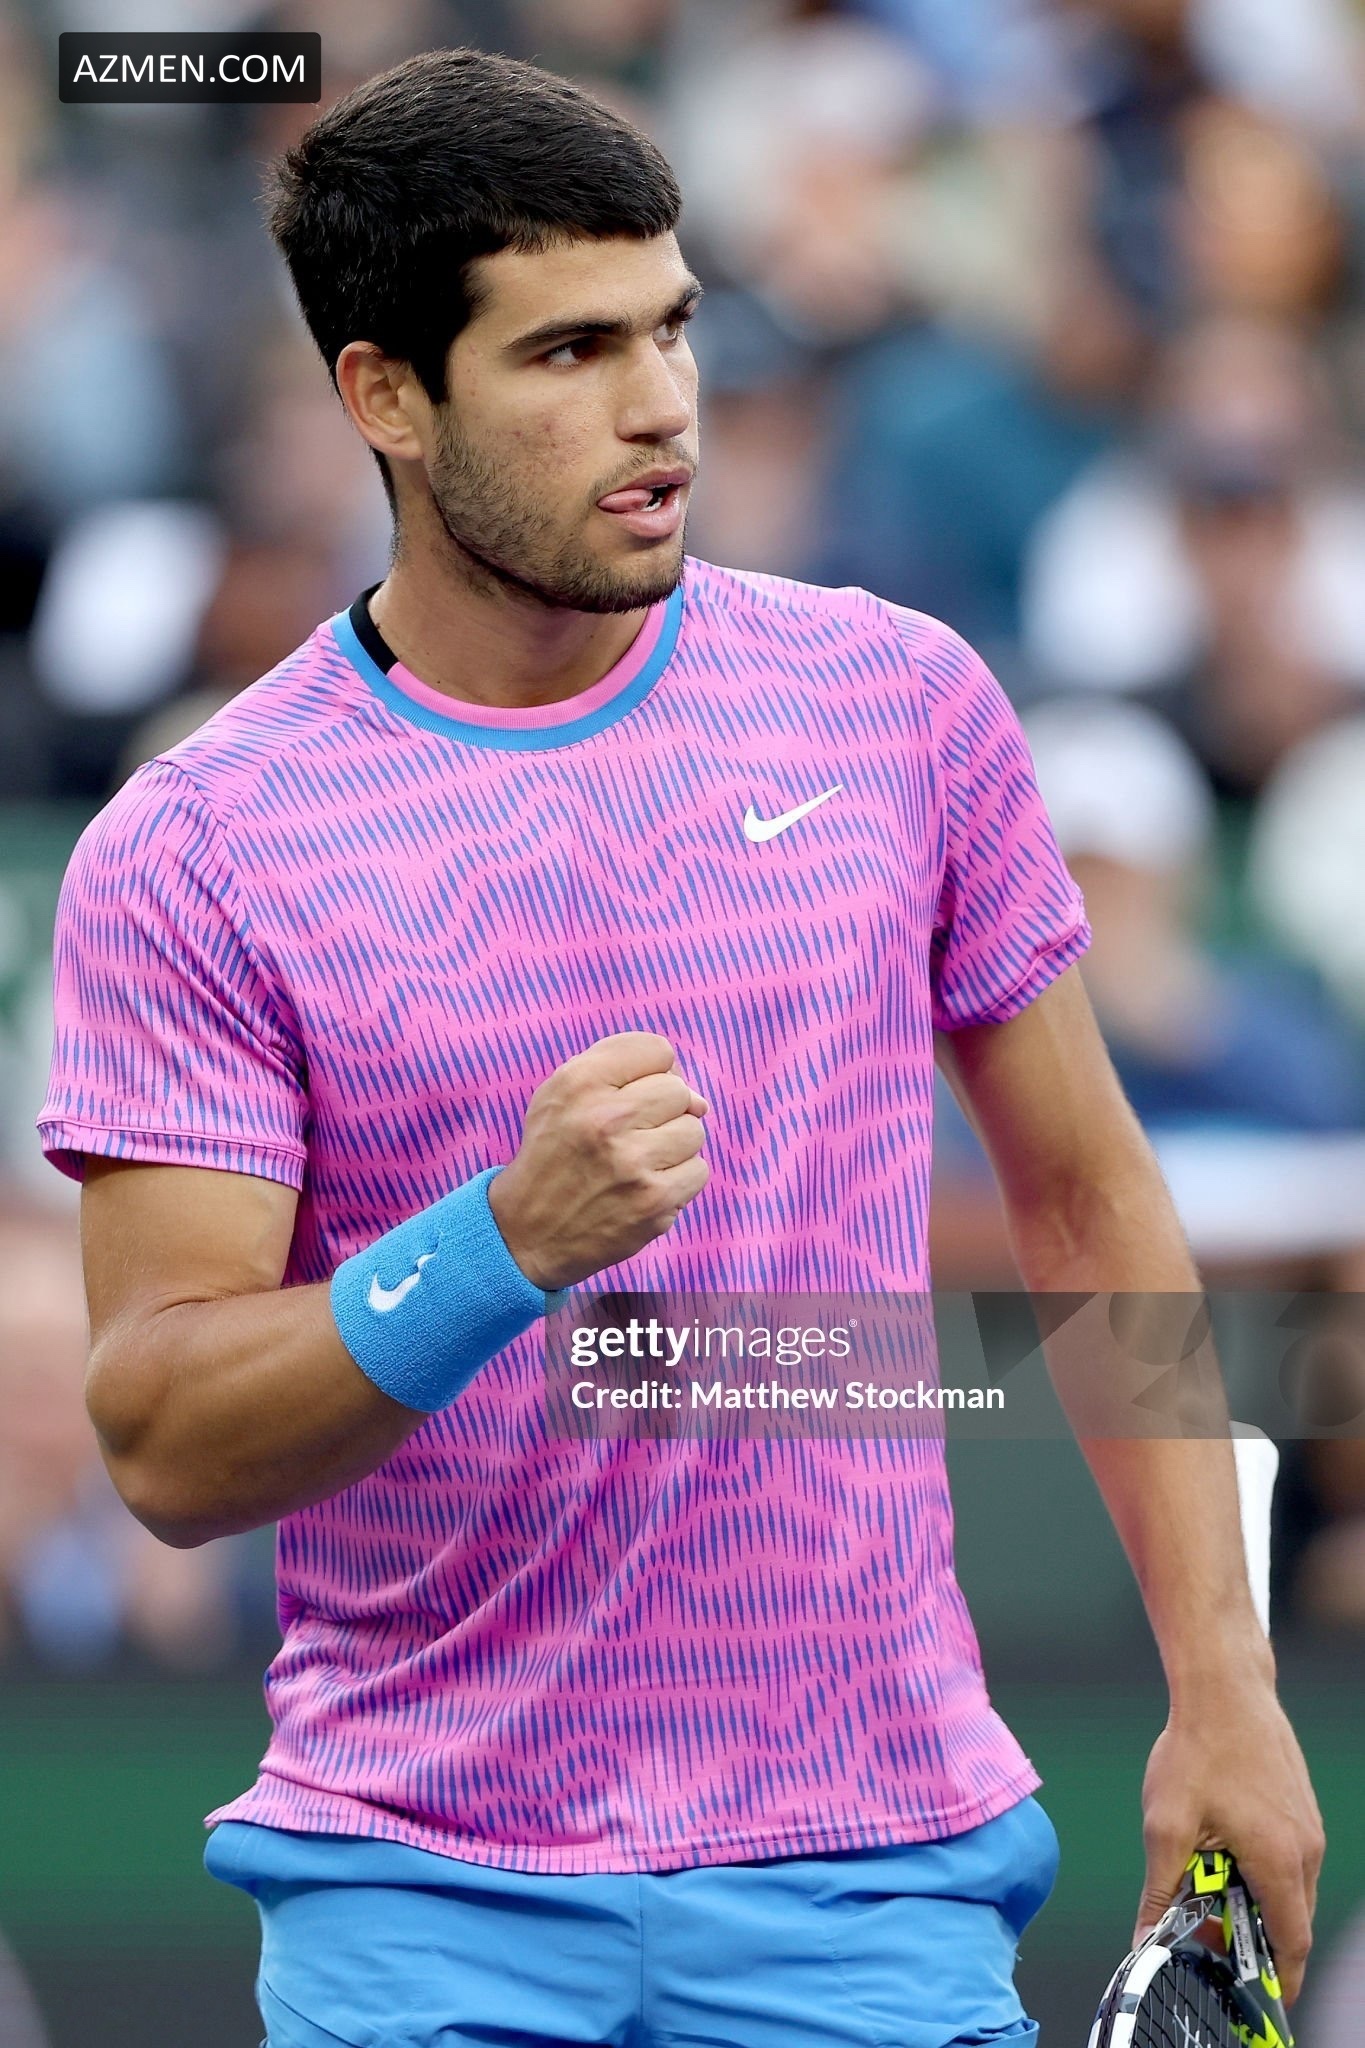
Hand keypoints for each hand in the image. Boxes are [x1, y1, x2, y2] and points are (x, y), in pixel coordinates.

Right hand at [488, 1032, 709, 1290]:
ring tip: (638, 1162)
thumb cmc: (552, 1155)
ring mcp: (634, 1163)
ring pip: (694, 1131)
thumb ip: (621, 1070)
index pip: (656, 1050)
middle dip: (663, 1111)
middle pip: (679, 1091)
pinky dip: (678, 1180)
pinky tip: (646, 1187)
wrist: (526, 1232)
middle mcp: (607, 1118)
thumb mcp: (560, 1093)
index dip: (652, 1071)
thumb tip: (700, 1098)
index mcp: (580, 1083)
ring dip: (673, 1147)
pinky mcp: (654, 1202)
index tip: (635, 1093)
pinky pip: (698, 1171)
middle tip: (633, 1134)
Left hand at [1134, 1675, 1324, 2003]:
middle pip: (1291, 1920)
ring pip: (1290, 1888)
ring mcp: (1309, 1827)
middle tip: (1212, 1934)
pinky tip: (1224, 1849)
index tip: (1257, 1995)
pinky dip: (1263, 1870)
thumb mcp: (1166, 1826)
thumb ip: (1160, 1891)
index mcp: (1280, 1862)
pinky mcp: (1302, 1808)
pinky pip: (1290, 1858)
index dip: (1277, 1977)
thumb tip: (1146, 1936)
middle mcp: (1306, 1849)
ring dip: (1256, 1899)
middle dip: (1254, 1936)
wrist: (1223, 1688)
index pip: (1291, 1943)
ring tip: (1209, 1884)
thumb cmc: (1197, 1750)